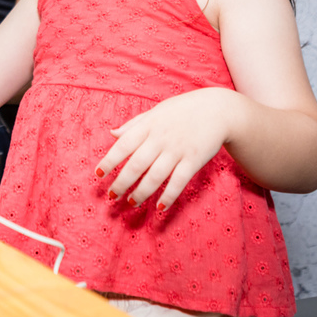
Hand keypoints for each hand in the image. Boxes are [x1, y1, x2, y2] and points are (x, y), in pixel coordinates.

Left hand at [95, 88, 235, 210]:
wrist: (218, 109)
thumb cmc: (182, 110)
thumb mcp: (156, 111)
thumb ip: (134, 124)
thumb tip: (112, 133)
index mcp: (148, 126)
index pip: (123, 145)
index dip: (109, 161)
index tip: (98, 174)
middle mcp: (160, 138)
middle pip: (136, 165)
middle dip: (121, 183)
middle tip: (112, 196)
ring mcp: (178, 150)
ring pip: (155, 176)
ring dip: (141, 192)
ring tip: (131, 203)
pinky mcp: (194, 160)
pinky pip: (179, 181)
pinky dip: (169, 196)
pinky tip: (159, 208)